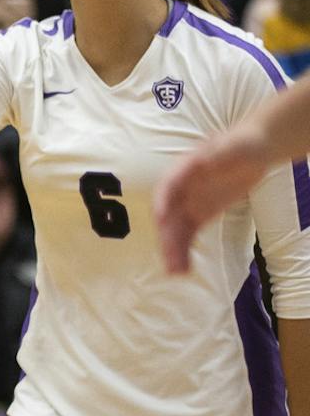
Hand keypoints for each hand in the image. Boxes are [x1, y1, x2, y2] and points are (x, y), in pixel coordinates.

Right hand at [155, 122, 274, 273]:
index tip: (161, 219)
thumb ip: (216, 155)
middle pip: (170, 216)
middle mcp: (181, 190)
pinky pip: (188, 234)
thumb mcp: (229, 146)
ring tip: (176, 272)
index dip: (162, 203)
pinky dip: (185, 250)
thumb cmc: (241, 143)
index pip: (167, 187)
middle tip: (170, 260)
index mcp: (183, 170)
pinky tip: (184, 267)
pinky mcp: (200, 214)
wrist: (255, 149)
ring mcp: (189, 203)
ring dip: (174, 250)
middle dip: (168, 238)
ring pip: (176, 230)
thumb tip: (202, 163)